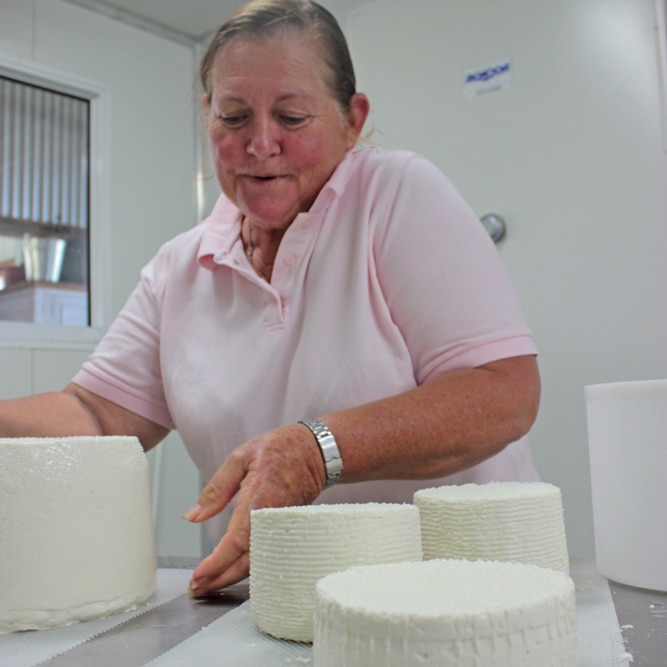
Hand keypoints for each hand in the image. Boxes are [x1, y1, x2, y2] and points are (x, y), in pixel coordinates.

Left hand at [183, 423, 325, 595]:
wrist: (315, 451)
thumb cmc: (279, 450)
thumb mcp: (241, 457)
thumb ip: (216, 489)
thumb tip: (193, 515)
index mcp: (259, 499)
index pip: (236, 542)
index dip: (217, 563)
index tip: (199, 575)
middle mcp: (272, 519)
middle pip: (247, 562)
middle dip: (220, 579)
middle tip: (197, 588)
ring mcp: (283, 527)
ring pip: (259, 563)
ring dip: (232, 578)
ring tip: (209, 584)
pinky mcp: (287, 530)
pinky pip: (268, 555)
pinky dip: (249, 568)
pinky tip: (233, 571)